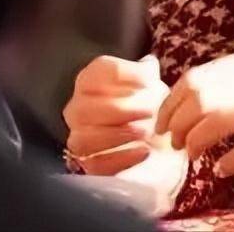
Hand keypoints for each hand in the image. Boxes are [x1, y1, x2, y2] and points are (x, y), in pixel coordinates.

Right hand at [63, 55, 170, 176]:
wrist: (156, 138)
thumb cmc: (148, 103)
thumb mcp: (151, 83)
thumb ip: (146, 72)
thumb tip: (146, 67)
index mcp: (90, 80)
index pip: (96, 72)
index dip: (124, 76)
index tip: (147, 82)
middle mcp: (77, 108)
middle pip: (83, 108)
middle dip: (119, 110)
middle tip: (148, 111)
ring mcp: (79, 138)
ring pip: (83, 140)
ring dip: (118, 134)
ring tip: (146, 131)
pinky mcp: (88, 167)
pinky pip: (96, 165)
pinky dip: (123, 158)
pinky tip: (144, 150)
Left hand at [154, 45, 233, 180]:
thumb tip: (184, 104)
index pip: (197, 76)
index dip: (170, 104)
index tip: (162, 126)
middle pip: (202, 95)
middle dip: (177, 124)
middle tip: (174, 145)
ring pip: (219, 116)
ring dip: (196, 141)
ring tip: (192, 156)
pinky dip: (228, 162)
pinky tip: (222, 169)